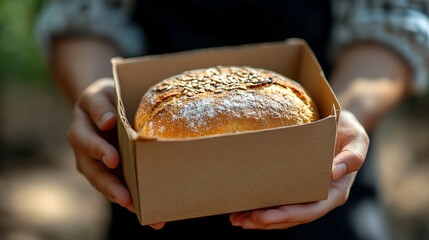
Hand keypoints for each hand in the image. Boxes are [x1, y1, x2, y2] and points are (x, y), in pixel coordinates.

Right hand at [66, 78, 166, 229]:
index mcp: (80, 132)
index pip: (86, 142)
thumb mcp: (99, 95)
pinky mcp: (114, 174)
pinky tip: (154, 217)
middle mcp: (86, 155)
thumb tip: (109, 122)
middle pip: (96, 174)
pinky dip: (136, 203)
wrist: (105, 107)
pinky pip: (123, 189)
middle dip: (111, 188)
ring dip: (126, 201)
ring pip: (109, 187)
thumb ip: (100, 106)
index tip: (113, 159)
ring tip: (146, 216)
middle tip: (127, 200)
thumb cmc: (104, 99)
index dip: (99, 150)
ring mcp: (99, 168)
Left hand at [229, 110, 368, 228]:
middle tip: (242, 220)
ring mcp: (307, 193)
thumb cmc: (349, 130)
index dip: (286, 216)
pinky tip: (243, 206)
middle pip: (292, 217)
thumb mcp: (358, 139)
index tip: (263, 216)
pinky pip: (279, 199)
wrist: (340, 124)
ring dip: (260, 218)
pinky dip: (262, 204)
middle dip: (267, 221)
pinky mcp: (297, 185)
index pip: (310, 211)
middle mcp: (320, 197)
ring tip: (237, 218)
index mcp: (334, 191)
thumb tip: (336, 172)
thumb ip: (353, 156)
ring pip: (283, 212)